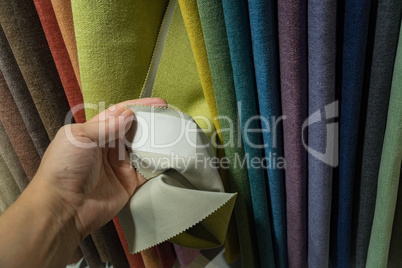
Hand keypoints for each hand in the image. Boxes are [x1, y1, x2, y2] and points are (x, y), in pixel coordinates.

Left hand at [35, 98, 166, 238]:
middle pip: (134, 130)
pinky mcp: (129, 183)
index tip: (158, 103)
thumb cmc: (63, 168)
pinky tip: (170, 156)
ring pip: (143, 149)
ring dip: (157, 142)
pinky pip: (148, 171)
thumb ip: (106, 126)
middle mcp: (108, 147)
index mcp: (94, 132)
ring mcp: (120, 165)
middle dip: (151, 123)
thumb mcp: (79, 137)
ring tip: (174, 133)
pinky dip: (159, 164)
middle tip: (169, 116)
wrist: (64, 208)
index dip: (138, 106)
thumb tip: (129, 114)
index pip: (119, 114)